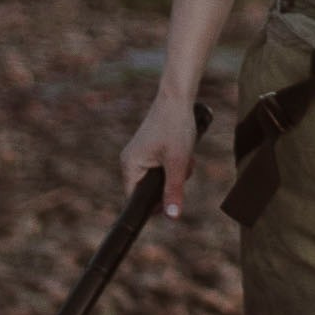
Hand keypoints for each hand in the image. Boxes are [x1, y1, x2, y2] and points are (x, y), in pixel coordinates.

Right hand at [120, 89, 200, 217]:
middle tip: (183, 169)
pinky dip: (175, 163)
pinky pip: (162, 167)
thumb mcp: (178, 162)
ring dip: (176, 173)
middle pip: (150, 190)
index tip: (173, 202)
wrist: (177, 97)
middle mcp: (130, 162)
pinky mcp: (149, 149)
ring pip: (159, 178)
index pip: (135, 200)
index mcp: (129, 166)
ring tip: (185, 157)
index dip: (155, 206)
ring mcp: (139, 155)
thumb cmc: (175, 127)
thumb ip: (174, 190)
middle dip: (170, 184)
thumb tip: (172, 217)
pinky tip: (184, 152)